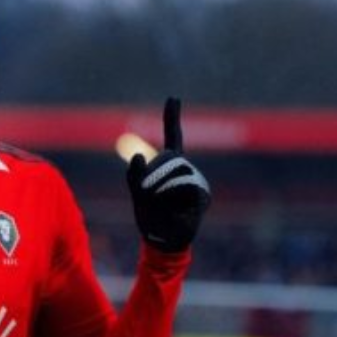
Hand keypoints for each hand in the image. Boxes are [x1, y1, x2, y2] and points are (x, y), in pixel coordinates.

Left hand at [126, 97, 211, 252]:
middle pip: (169, 158)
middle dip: (151, 177)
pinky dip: (172, 197)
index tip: (173, 97)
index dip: (172, 117)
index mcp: (170, 164)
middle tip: (146, 195)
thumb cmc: (150, 214)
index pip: (174, 135)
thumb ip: (134, 174)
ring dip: (159, 188)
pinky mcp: (202, 195)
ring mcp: (196, 180)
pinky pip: (185, 187)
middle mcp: (186, 168)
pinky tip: (173, 209)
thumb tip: (137, 155)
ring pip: (176, 172)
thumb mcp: (136, 193)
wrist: (164, 239)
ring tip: (159, 204)